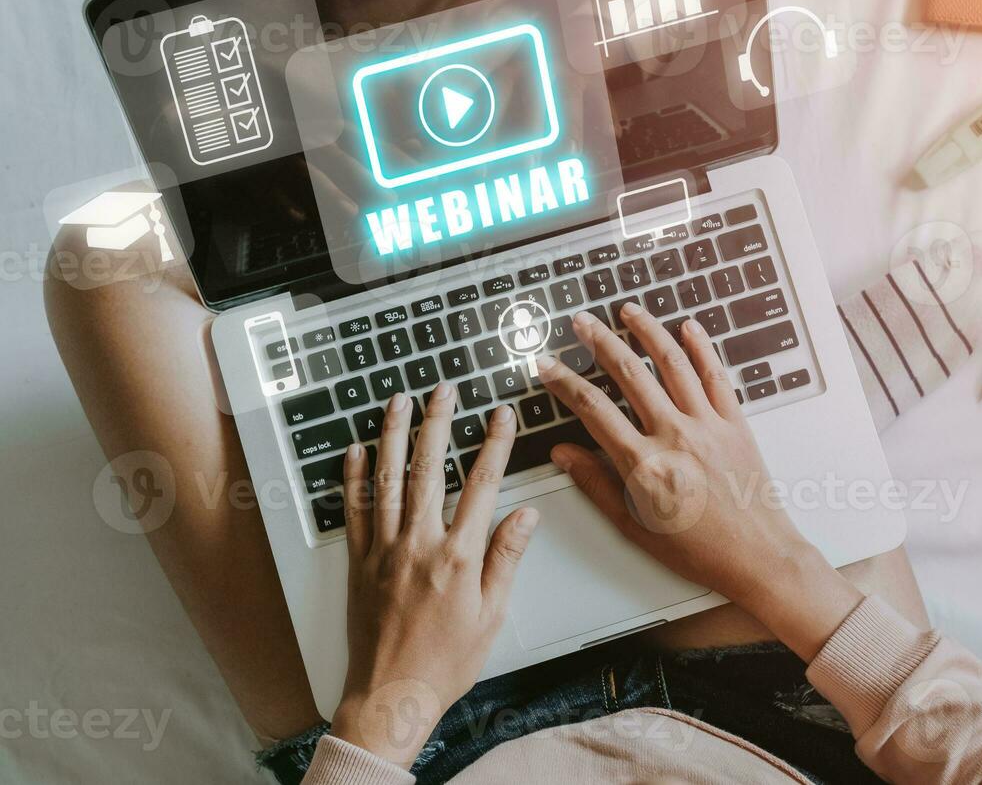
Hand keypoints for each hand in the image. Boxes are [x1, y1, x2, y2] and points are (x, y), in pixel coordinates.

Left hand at [330, 386, 538, 767]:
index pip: (482, 485)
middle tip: (444, 389)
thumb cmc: (446, 662)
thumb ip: (506, 560)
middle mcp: (418, 545)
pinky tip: (357, 449)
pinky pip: (354, 510)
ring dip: (394, 435)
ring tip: (398, 401)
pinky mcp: (359, 563)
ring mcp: (383, 551)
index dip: (493, 444)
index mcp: (458, 557)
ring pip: (388, 479)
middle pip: (429, 469)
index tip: (500, 415)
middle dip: (438, 422)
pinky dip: (354, 477)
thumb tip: (524, 517)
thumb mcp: (492, 614)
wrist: (391, 696)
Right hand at [537, 303, 862, 660]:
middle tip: (582, 321)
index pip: (592, 408)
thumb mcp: (634, 526)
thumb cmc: (696, 550)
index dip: (564, 381)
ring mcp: (707, 425)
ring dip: (648, 331)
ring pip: (672, 363)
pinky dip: (701, 347)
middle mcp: (674, 436)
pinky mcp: (735, 423)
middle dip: (599, 341)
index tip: (547, 365)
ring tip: (629, 310)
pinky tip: (688, 327)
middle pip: (629, 373)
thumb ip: (596, 485)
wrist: (757, 555)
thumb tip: (563, 453)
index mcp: (643, 464)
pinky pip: (715, 375)